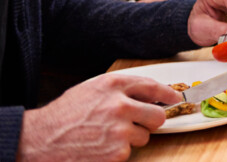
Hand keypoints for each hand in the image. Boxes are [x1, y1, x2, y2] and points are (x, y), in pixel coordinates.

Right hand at [19, 74, 180, 160]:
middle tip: (138, 123)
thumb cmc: (64, 115)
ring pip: (144, 136)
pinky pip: (130, 152)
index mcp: (113, 86)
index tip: (175, 98)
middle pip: (157, 115)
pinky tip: (100, 147)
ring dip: (131, 138)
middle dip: (151, 121)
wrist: (39, 140)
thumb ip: (120, 89)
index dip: (167, 93)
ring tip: (106, 136)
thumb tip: (148, 94)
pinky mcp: (117, 152)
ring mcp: (120, 130)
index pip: (152, 86)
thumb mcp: (91, 90)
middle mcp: (120, 105)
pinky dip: (118, 152)